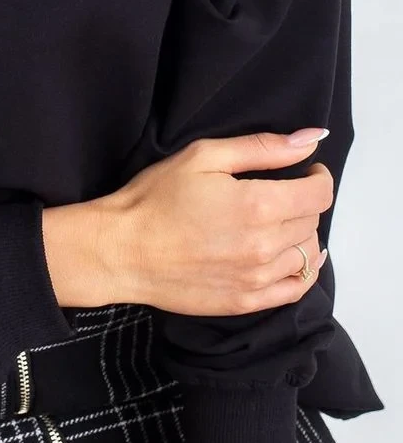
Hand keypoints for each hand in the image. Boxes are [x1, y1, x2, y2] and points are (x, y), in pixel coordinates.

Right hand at [42, 130, 332, 315]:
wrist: (123, 250)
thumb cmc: (157, 198)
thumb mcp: (203, 156)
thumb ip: (262, 147)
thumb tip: (311, 139)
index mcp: (258, 206)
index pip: (318, 194)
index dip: (318, 177)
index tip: (305, 169)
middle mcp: (265, 247)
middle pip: (312, 222)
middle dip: (304, 201)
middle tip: (282, 190)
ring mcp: (258, 279)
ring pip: (307, 255)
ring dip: (301, 234)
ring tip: (279, 221)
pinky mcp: (247, 302)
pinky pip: (295, 290)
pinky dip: (302, 271)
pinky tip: (290, 256)